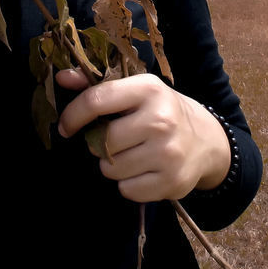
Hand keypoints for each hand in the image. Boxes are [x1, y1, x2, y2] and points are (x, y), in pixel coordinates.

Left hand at [56, 70, 231, 201]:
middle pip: (104, 141)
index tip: (65, 126)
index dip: (73, 115)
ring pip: (112, 169)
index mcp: (148, 89)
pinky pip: (127, 190)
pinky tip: (141, 170)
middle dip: (100, 144)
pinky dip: (128, 184)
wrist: (205, 140)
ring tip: (128, 154)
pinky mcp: (172, 182)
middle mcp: (161, 119)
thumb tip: (62, 78)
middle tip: (112, 140)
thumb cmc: (160, 110)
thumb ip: (97, 85)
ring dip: (112, 165)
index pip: (97, 100)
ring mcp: (168, 153)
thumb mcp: (135, 90)